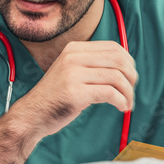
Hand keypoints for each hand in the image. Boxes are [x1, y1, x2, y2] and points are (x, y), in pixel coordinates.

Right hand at [13, 40, 136, 139]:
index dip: (128, 62)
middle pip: (118, 60)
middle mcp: (73, 58)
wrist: (31, 115)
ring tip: (127, 104)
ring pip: (117, 77)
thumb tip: (126, 67)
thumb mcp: (71, 72)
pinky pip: (110, 93)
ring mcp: (73, 74)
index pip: (113, 47)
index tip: (130, 78)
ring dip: (128, 93)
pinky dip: (121, 101)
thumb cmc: (56, 98)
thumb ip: (92, 66)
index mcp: (74, 49)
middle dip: (131, 77)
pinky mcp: (75, 93)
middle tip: (131, 92)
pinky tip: (121, 108)